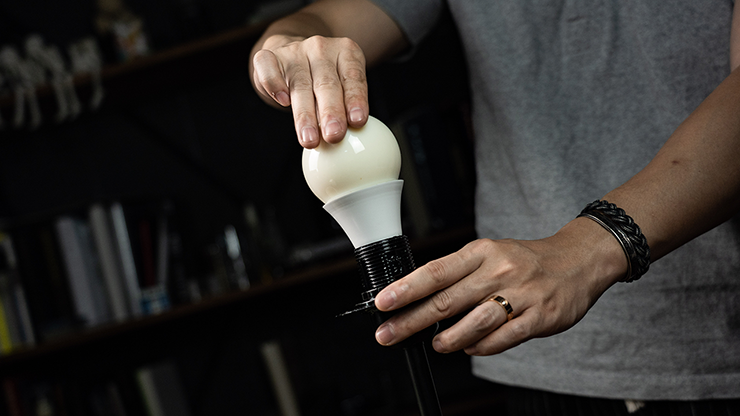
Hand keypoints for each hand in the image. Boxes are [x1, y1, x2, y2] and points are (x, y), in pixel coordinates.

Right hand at [252, 34, 368, 147]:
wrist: (291, 55)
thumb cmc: (322, 79)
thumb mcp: (341, 86)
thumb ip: (345, 106)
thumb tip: (351, 138)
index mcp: (346, 52)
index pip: (353, 77)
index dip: (355, 99)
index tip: (357, 121)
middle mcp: (320, 48)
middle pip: (327, 84)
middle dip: (331, 112)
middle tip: (334, 135)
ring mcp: (294, 51)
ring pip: (300, 85)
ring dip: (305, 115)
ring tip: (310, 139)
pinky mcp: (269, 56)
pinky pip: (269, 68)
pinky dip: (275, 84)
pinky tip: (283, 101)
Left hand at [373, 219, 625, 354]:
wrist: (579, 261)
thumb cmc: (526, 261)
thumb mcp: (491, 254)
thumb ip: (460, 275)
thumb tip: (420, 298)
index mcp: (483, 251)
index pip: (436, 271)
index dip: (406, 289)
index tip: (383, 302)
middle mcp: (500, 270)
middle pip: (447, 300)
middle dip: (411, 321)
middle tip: (388, 333)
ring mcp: (521, 294)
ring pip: (474, 322)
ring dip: (448, 339)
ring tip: (436, 344)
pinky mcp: (539, 316)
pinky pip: (503, 338)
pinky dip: (481, 346)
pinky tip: (469, 347)